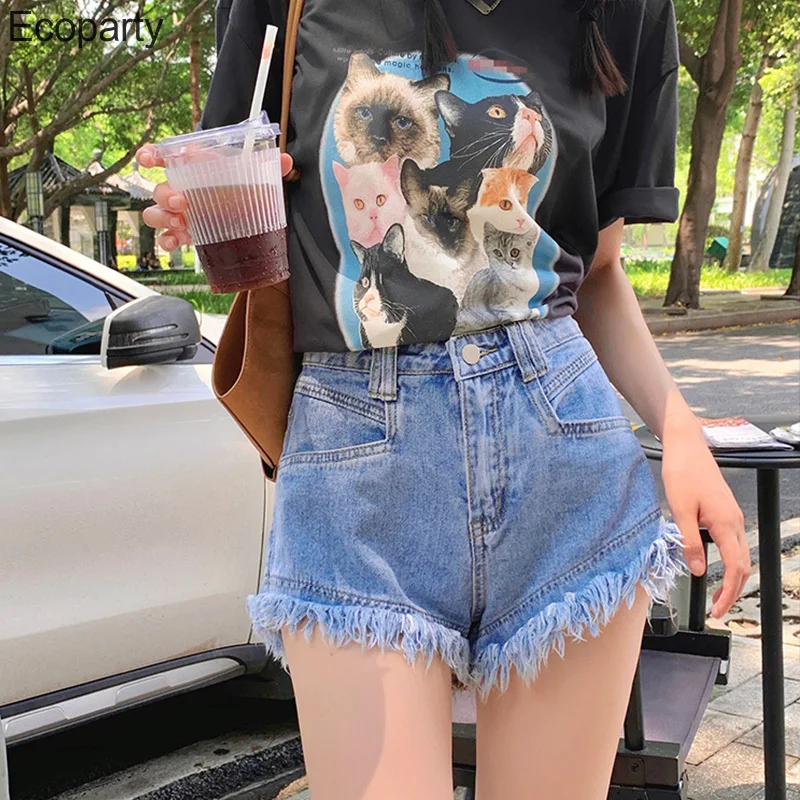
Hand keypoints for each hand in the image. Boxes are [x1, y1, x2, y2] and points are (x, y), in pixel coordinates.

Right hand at [136, 143, 294, 250]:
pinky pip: (165, 237)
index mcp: (194, 168)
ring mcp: (180, 213)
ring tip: (180, 222)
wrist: (247, 216)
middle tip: (182, 203)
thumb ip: (270, 167)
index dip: (151, 155)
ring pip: (155, 213)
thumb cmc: (244, 190)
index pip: (165, 156)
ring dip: (163, 217)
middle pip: (159, 190)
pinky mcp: (184, 233)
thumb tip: (286, 161)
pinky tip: (175, 242)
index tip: (148, 159)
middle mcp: (182, 189)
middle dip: (165, 196)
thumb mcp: (258, 177)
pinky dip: (166, 241)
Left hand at [662, 423, 749, 618]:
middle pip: (743, 565)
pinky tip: (715, 565)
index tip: (716, 610)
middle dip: (733, 590)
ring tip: (718, 594)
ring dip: (732, 576)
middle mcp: (734, 520)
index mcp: (725, 523)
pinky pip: (733, 542)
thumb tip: (699, 570)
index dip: (728, 593)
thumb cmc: (681, 472)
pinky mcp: (725, 510)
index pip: (736, 568)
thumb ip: (689, 541)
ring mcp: (732, 515)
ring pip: (740, 554)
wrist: (686, 446)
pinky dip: (729, 560)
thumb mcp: (680, 510)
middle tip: (717, 609)